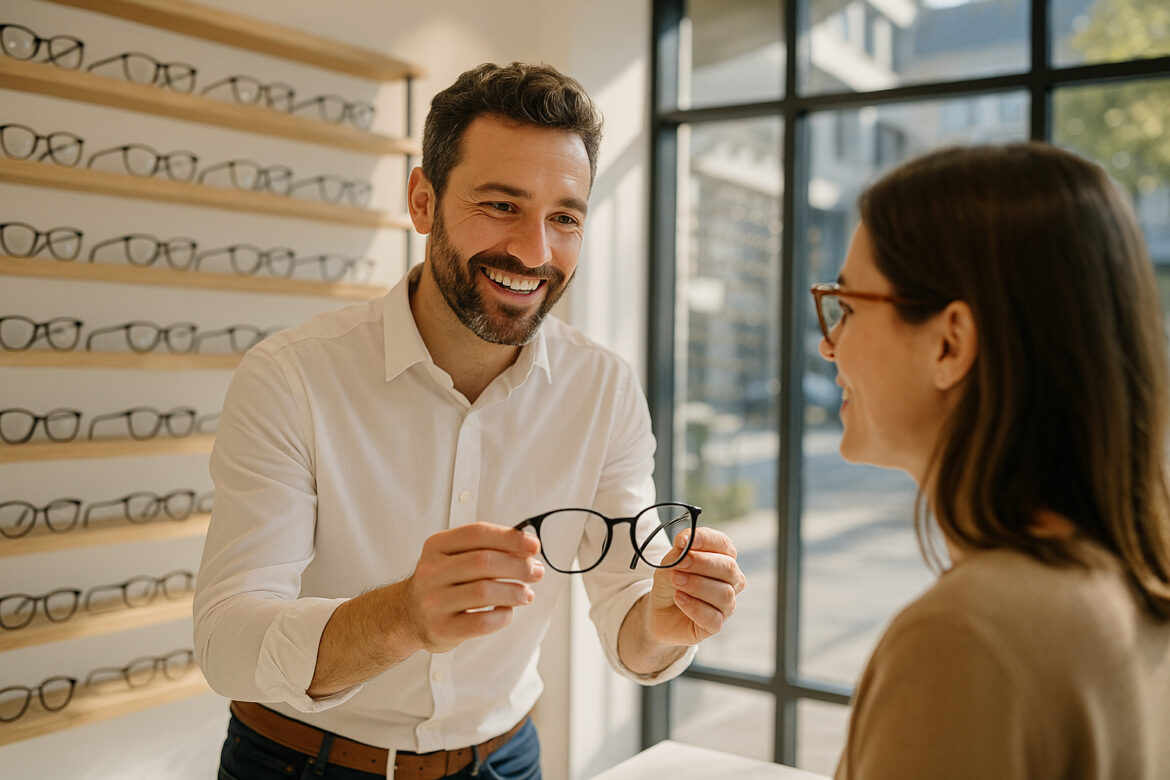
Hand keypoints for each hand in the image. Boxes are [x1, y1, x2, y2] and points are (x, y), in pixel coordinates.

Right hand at [403, 522, 543, 652]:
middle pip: (484, 562)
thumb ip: (487, 548)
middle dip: (518, 566)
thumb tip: (528, 548)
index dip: (510, 538)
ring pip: (485, 592)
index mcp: (437, 546)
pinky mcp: (442, 629)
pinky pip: (482, 622)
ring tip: (527, 594)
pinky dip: (503, 616)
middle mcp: (431, 571)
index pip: (478, 533)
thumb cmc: (443, 582)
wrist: (408, 615)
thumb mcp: (454, 556)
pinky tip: (507, 611)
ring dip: (514, 592)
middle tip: (536, 572)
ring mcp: (434, 601)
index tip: (534, 546)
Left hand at [647, 527, 745, 645]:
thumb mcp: (670, 563)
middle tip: (679, 564)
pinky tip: (679, 599)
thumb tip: (685, 540)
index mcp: (723, 558)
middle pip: (728, 568)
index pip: (723, 544)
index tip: (683, 540)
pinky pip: (713, 617)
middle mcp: (731, 580)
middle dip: (701, 563)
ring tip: (676, 581)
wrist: (659, 611)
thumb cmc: (670, 582)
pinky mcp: (716, 625)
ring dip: (696, 585)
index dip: (706, 540)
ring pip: (723, 593)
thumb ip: (679, 552)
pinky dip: (694, 607)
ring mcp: (726, 604)